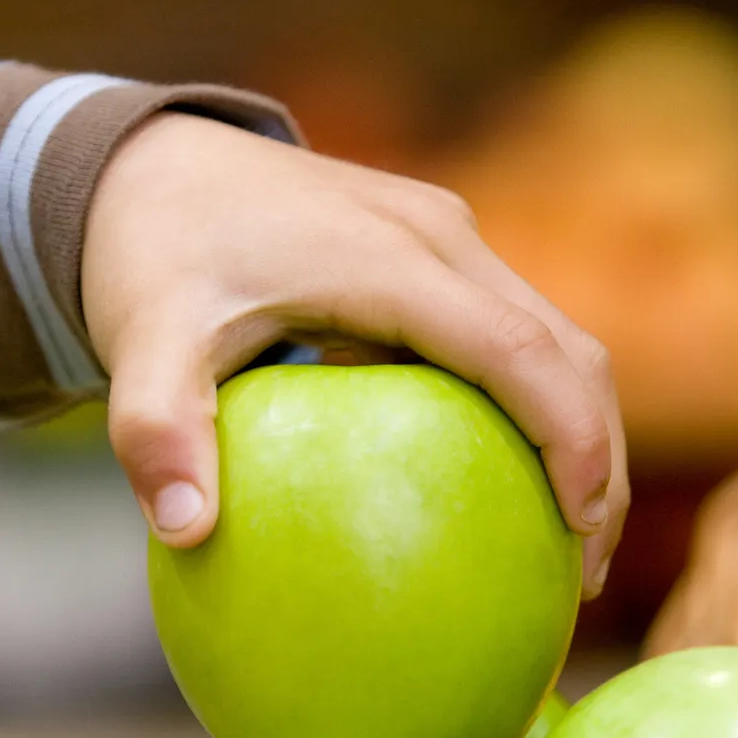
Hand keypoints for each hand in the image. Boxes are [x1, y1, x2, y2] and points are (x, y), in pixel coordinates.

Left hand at [83, 113, 627, 596]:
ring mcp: (447, 239)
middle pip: (570, 348)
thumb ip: (155, 429)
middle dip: (599, 458)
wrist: (144, 164)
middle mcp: (440, 237)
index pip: (519, 351)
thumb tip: (184, 531)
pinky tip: (506, 489)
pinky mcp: (437, 253)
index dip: (571, 439)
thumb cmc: (148, 253)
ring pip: (558, 338)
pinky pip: (515, 334)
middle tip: (583, 573)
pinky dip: (536, 409)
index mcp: (391, 258)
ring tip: (568, 546)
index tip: (580, 530)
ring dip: (581, 433)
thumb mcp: (138, 338)